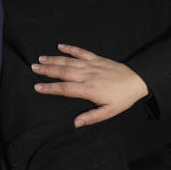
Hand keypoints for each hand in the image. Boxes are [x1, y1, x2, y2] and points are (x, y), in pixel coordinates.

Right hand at [31, 44, 146, 126]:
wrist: (138, 81)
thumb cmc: (122, 98)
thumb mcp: (109, 112)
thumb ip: (91, 117)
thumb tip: (75, 123)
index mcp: (89, 90)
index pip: (65, 89)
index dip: (50, 88)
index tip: (37, 87)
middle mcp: (87, 75)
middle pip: (63, 72)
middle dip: (47, 70)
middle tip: (33, 67)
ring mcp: (92, 65)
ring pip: (69, 61)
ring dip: (54, 59)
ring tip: (41, 58)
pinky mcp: (97, 59)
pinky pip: (81, 52)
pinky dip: (70, 48)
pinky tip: (60, 46)